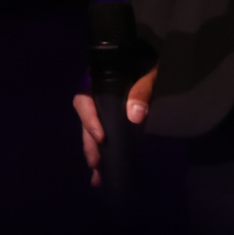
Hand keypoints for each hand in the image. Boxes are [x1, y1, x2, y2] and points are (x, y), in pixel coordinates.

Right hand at [71, 66, 154, 187]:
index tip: (101, 137)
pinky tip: (103, 170)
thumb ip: (142, 89)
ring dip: (93, 153)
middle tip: (96, 164)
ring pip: (91, 131)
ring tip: (97, 176)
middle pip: (86, 121)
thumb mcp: (148, 70)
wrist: (149, 58)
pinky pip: (103, 134)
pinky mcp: (110, 118)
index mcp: (97, 79)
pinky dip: (103, 152)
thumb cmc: (145, 60)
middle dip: (90, 144)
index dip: (89, 119)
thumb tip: (136, 116)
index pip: (84, 99)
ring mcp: (101, 107)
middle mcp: (94, 94)